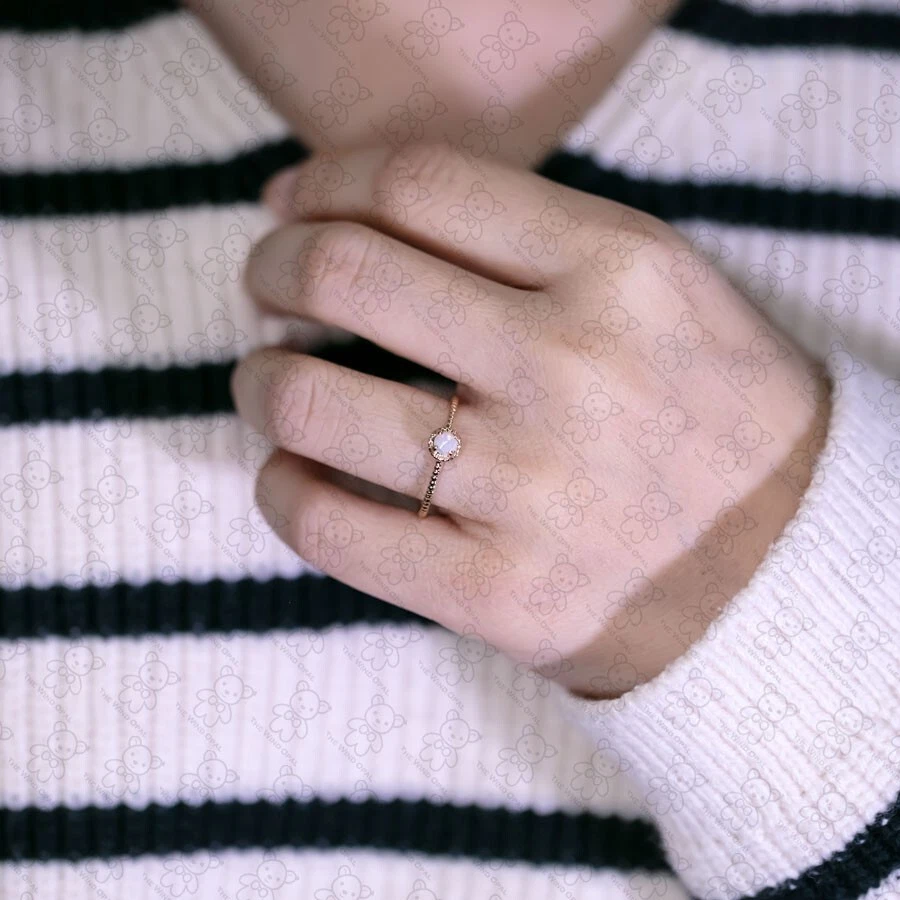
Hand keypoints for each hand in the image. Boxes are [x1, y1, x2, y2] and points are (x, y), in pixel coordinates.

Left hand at [231, 144, 827, 697]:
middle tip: (266, 286)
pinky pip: (329, 528)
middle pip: (343, 273)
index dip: (324, 181)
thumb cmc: (711, 416)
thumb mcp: (663, 288)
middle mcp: (570, 367)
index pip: (416, 182)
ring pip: (309, 403)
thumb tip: (352, 210)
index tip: (294, 204)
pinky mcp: (497, 594)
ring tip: (267, 383)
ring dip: (259, 381)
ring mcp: (531, 488)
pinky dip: (280, 490)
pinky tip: (290, 474)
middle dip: (271, 267)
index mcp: (620, 269)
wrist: (783, 574)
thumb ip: (531, 239)